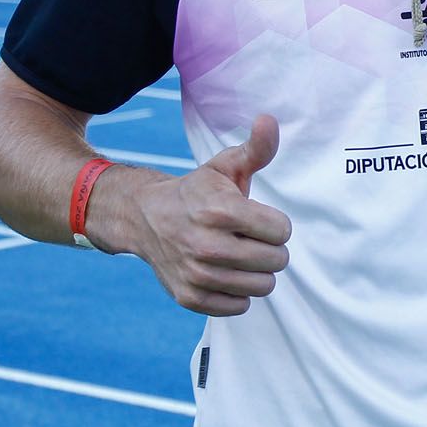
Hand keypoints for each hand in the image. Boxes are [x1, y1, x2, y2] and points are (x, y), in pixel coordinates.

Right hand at [107, 114, 293, 316]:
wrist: (144, 218)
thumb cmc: (196, 191)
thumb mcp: (224, 166)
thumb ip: (256, 148)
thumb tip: (269, 120)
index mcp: (220, 210)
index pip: (282, 231)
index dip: (275, 224)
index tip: (258, 218)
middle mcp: (206, 245)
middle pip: (277, 261)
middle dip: (270, 248)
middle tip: (250, 238)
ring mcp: (196, 274)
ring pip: (263, 286)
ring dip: (257, 272)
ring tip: (240, 255)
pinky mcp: (189, 297)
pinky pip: (239, 306)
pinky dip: (238, 292)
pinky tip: (225, 273)